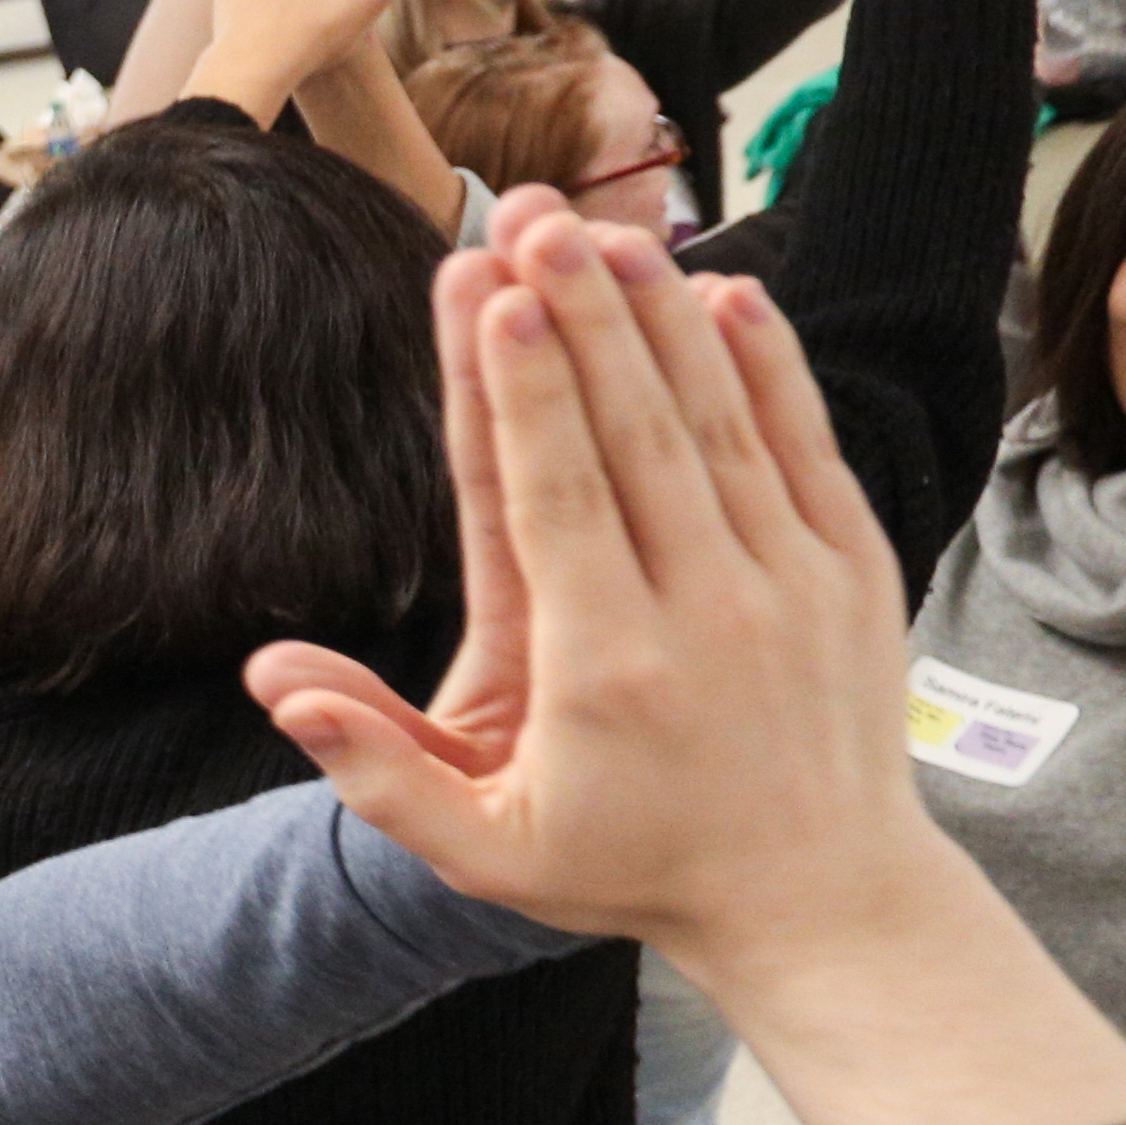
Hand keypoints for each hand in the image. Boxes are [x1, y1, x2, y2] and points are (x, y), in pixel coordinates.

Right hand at [244, 201, 930, 970]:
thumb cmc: (637, 870)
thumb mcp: (486, 851)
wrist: (824, 904)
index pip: (557, 502)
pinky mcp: (851, 572)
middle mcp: (706, 613)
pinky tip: (727, 292)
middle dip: (582, 316)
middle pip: (635, 434)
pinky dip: (768, 365)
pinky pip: (803, 445)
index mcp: (606, 671)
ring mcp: (790, 585)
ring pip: (719, 422)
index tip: (496, 295)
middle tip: (537, 220)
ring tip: (610, 231)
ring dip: (662, 317)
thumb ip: (375, 769)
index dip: (524, 392)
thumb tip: (275, 682)